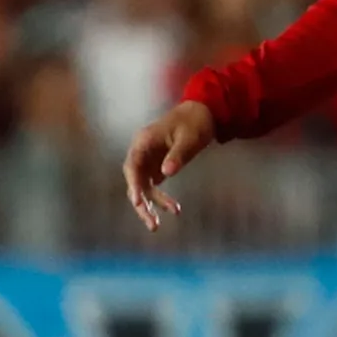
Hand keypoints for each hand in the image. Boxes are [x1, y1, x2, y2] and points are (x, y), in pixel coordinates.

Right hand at [123, 101, 215, 228]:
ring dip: (152, 203)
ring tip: (162, 221)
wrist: (203, 113)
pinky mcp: (155, 166)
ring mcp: (147, 160)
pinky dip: (161, 198)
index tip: (137, 201)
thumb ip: (178, 155)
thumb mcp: (190, 138)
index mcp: (143, 141)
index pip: (132, 166)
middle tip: (152, 223)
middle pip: (134, 180)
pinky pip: (153, 186)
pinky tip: (174, 209)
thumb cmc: (195, 122)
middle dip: (141, 203)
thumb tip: (165, 174)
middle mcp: (141, 152)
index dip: (133, 184)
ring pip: (143, 186)